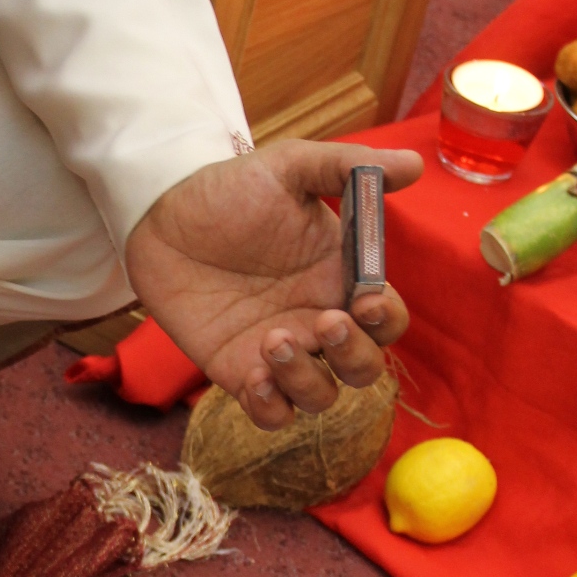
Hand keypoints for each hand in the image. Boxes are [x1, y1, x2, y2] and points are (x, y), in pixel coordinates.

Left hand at [124, 140, 422, 429]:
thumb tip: (413, 164)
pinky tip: (254, 377)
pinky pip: (270, 412)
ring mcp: (279, 351)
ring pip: (319, 396)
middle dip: (353, 355)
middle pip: (363, 368)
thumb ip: (346, 166)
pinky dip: (271, 408)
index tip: (365, 302)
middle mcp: (316, 322)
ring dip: (306, 381)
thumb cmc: (232, 189)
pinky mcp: (238, 371)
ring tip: (272, 340)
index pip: (386, 318)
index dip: (385, 319)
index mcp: (341, 280)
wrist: (162, 212)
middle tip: (322, 322)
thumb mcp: (290, 167)